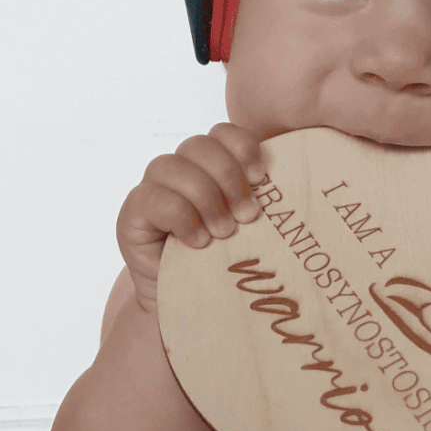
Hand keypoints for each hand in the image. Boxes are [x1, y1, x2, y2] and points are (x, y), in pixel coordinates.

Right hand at [116, 123, 265, 311]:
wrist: (184, 298)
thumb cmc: (220, 258)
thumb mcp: (245, 226)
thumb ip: (259, 200)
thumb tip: (297, 189)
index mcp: (207, 163)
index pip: (222, 133)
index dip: (242, 147)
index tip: (261, 177)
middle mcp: (178, 168)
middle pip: (200, 145)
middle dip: (229, 178)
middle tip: (248, 216)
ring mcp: (152, 187)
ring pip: (175, 168)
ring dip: (207, 200)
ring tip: (224, 233)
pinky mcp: (133, 212)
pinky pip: (156, 199)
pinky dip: (183, 220)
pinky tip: (198, 242)